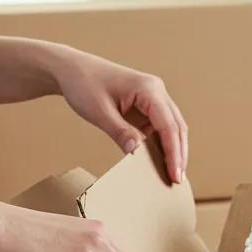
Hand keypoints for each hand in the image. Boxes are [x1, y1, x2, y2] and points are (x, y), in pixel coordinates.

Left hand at [46, 45, 188, 183]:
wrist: (72, 70)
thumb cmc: (84, 84)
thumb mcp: (99, 111)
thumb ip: (120, 132)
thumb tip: (137, 153)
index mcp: (148, 89)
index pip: (168, 125)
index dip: (174, 152)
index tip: (175, 175)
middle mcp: (156, 91)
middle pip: (177, 127)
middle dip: (179, 155)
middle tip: (178, 181)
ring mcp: (154, 99)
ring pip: (173, 128)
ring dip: (175, 151)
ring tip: (173, 176)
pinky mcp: (147, 107)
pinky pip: (161, 128)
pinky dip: (164, 146)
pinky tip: (163, 163)